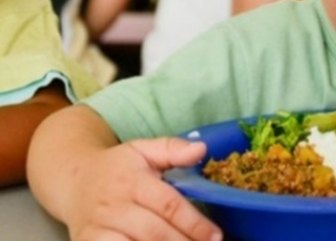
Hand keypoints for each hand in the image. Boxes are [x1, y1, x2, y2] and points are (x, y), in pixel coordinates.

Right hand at [65, 138, 221, 240]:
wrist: (73, 180)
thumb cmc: (117, 167)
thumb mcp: (143, 149)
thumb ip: (172, 148)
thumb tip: (201, 149)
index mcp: (132, 182)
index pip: (168, 205)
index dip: (194, 223)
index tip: (215, 235)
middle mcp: (113, 207)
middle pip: (154, 233)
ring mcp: (98, 229)